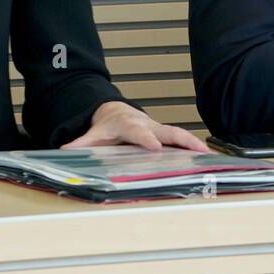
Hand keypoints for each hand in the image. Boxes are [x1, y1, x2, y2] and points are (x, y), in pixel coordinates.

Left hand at [62, 101, 209, 151]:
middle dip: (182, 140)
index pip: (139, 132)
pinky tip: (209, 159)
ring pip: (180, 135)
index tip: (155, 146)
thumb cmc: (108, 126)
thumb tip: (63, 149)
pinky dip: (196, 148)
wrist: (117, 113)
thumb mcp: (94, 135)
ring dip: (195, 144)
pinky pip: (182, 140)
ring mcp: (160, 129)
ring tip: (210, 157)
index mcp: (129, 125)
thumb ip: (81, 143)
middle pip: (168, 131)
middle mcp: (148, 125)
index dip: (147, 138)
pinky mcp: (167, 134)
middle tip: (196, 150)